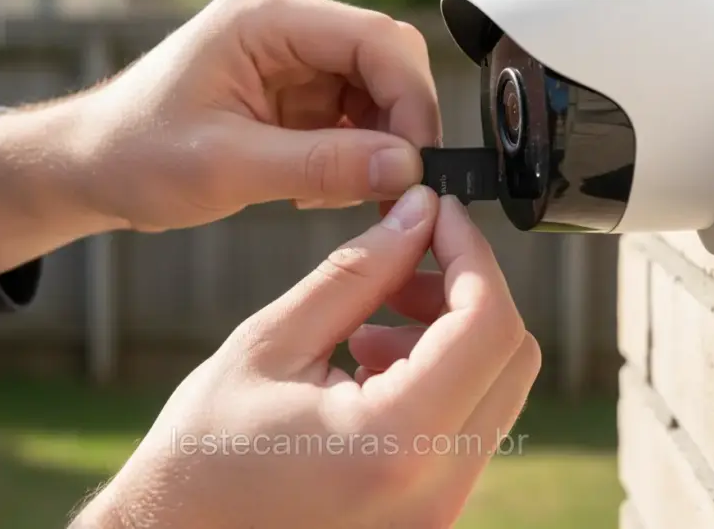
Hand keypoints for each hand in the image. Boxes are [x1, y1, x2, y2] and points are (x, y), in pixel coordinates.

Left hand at [0, 0, 441, 271]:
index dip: (410, 99)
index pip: (376, 39)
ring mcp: (289, 61)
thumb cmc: (134, 154)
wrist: (87, 168)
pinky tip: (320, 190)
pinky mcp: (289, 95)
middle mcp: (285, 29)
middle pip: (384, 62)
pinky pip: (349, 119)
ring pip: (374, 95)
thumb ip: (323, 165)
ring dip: (376, 147)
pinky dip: (353, 158)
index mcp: (266, 19)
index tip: (419, 162)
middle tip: (394, 186)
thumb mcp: (229, 165)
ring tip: (339, 194)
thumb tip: (406, 168)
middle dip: (398, 126)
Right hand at [73, 187, 540, 528]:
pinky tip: (370, 368)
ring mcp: (439, 511)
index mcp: (395, 442)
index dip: (471, 253)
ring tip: (366, 328)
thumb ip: (355, 274)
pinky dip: (438, 377)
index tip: (436, 214)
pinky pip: (468, 426)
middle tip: (402, 265)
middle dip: (466, 290)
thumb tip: (416, 215)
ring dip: (450, 335)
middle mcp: (436, 489)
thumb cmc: (202, 457)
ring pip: (496, 390)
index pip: (488, 326)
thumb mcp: (271, 345)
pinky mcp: (429, 514)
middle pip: (512, 357)